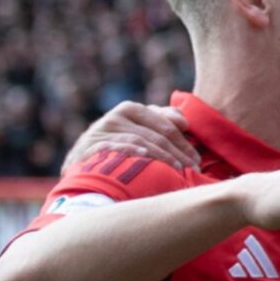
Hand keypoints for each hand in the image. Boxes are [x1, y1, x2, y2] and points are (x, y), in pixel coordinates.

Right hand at [64, 100, 198, 174]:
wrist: (81, 167)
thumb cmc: (116, 149)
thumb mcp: (137, 131)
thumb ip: (161, 122)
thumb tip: (184, 122)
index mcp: (131, 109)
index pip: (166, 124)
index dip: (184, 142)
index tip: (198, 160)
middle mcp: (116, 116)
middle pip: (157, 134)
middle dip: (179, 153)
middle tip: (194, 170)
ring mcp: (103, 130)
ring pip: (142, 141)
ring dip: (164, 157)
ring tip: (180, 171)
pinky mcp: (91, 145)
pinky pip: (117, 146)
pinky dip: (134, 151)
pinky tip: (147, 158)